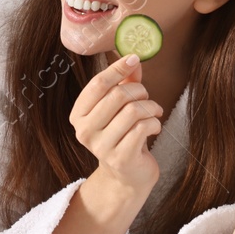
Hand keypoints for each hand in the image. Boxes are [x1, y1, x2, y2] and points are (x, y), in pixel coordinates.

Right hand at [70, 54, 162, 197]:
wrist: (126, 175)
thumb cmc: (122, 135)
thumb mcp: (119, 108)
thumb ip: (124, 83)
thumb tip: (132, 59)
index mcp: (79, 114)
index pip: (97, 84)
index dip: (117, 68)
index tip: (134, 58)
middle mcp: (84, 130)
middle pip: (117, 95)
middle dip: (140, 91)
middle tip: (147, 97)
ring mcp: (101, 146)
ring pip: (133, 111)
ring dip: (151, 108)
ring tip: (154, 113)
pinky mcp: (120, 158)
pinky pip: (143, 128)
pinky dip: (155, 123)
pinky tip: (154, 127)